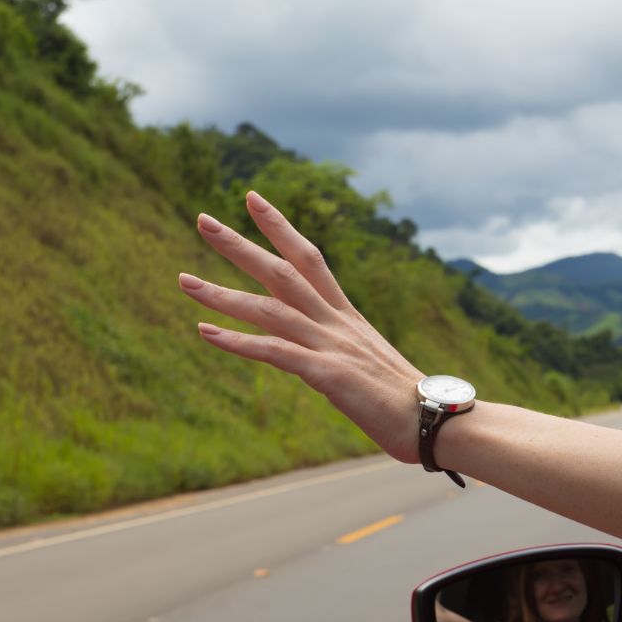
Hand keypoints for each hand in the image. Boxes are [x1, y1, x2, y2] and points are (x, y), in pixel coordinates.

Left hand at [178, 191, 423, 463]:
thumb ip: (345, 356)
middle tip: (202, 219)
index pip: (310, 259)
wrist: (437, 421)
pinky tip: (206, 332)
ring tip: (184, 280)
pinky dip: (238, 341)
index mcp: (348, 319)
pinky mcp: (328, 374)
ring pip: (270, 309)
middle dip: (241, 245)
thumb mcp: (371, 370)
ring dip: (223, 293)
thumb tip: (324, 364)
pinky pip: (274, 352)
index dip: (281, 228)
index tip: (253, 200)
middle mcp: (337, 324)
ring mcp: (332, 346)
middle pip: (283, 272)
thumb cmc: (410, 404)